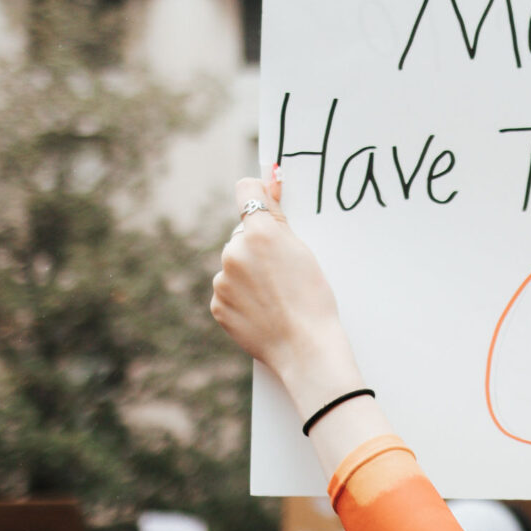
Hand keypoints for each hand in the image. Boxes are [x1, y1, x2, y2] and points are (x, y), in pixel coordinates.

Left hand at [208, 171, 365, 407]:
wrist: (305, 348)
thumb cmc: (313, 298)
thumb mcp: (303, 251)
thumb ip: (278, 216)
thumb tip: (267, 182)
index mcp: (258, 233)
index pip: (247, 191)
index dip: (257, 195)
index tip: (264, 202)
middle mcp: (233, 252)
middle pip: (241, 234)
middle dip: (256, 246)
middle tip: (282, 271)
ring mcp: (222, 280)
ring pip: (234, 265)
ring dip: (248, 274)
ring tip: (275, 296)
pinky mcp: (217, 305)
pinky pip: (228, 291)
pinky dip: (241, 298)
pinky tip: (263, 310)